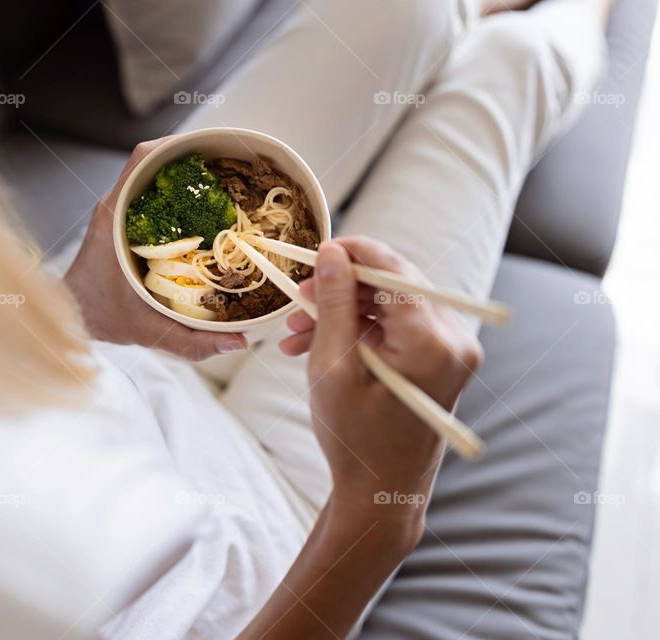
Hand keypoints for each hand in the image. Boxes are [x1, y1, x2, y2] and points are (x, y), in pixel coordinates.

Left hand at [64, 139, 247, 360]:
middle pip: (152, 162)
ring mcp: (116, 211)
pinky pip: (150, 195)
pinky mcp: (121, 220)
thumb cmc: (98, 318)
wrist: (69, 317)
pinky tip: (204, 209)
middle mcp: (114, 207)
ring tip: (223, 183)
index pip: (140, 162)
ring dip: (185, 176)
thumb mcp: (147, 330)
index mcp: (113, 218)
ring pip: (151, 176)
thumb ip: (190, 341)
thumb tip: (238, 343)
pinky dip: (176, 195)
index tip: (210, 152)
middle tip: (229, 169)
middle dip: (191, 161)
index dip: (175, 148)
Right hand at [281, 236, 482, 537]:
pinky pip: (396, 325)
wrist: (382, 492)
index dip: (352, 252)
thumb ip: (335, 304)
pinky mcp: (441, 358)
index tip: (316, 251)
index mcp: (432, 343)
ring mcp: (452, 349)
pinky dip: (358, 329)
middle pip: (393, 283)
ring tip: (297, 333)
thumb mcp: (333, 368)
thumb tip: (332, 252)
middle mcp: (455, 340)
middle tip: (298, 299)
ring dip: (343, 310)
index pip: (393, 269)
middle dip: (340, 286)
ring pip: (390, 303)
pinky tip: (317, 344)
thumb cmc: (356, 439)